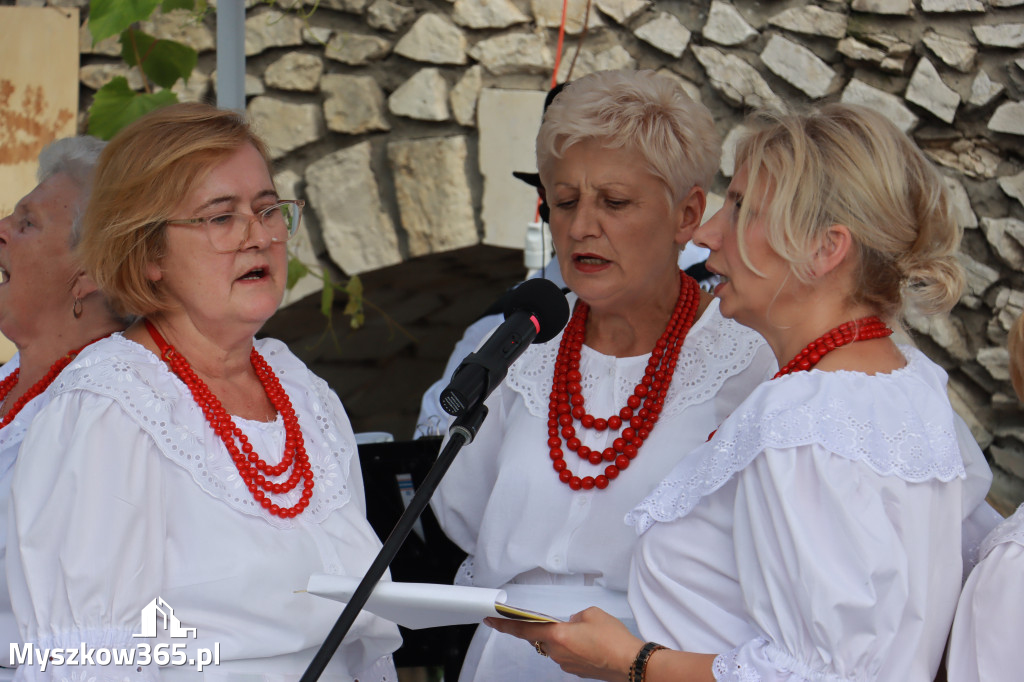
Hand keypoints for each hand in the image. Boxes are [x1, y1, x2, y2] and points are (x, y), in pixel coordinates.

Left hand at [485, 607, 643, 681]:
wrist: (631, 663)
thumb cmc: (613, 639)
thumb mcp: (592, 614)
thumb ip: (574, 616)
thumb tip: (571, 623)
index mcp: (557, 635)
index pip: (524, 630)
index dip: (505, 625)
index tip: (490, 620)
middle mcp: (557, 653)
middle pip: (540, 639)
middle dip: (542, 629)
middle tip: (548, 620)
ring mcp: (566, 664)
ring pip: (554, 647)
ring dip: (560, 638)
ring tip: (582, 631)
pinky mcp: (576, 670)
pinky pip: (566, 655)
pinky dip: (571, 647)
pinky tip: (587, 642)